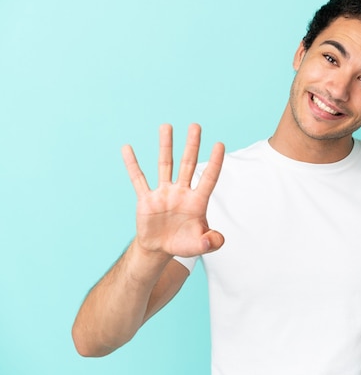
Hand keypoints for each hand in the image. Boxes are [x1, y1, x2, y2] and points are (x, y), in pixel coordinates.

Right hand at [121, 123, 224, 256]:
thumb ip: (211, 242)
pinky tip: (127, 148)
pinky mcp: (146, 199)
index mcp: (197, 201)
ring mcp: (163, 193)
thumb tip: (216, 241)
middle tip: (195, 126)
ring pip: (165, 165)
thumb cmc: (184, 244)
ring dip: (166, 146)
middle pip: (188, 164)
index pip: (208, 178)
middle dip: (192, 145)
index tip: (220, 144)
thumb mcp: (199, 245)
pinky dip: (132, 165)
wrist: (160, 249)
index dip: (215, 163)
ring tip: (166, 126)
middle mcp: (181, 192)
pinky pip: (138, 179)